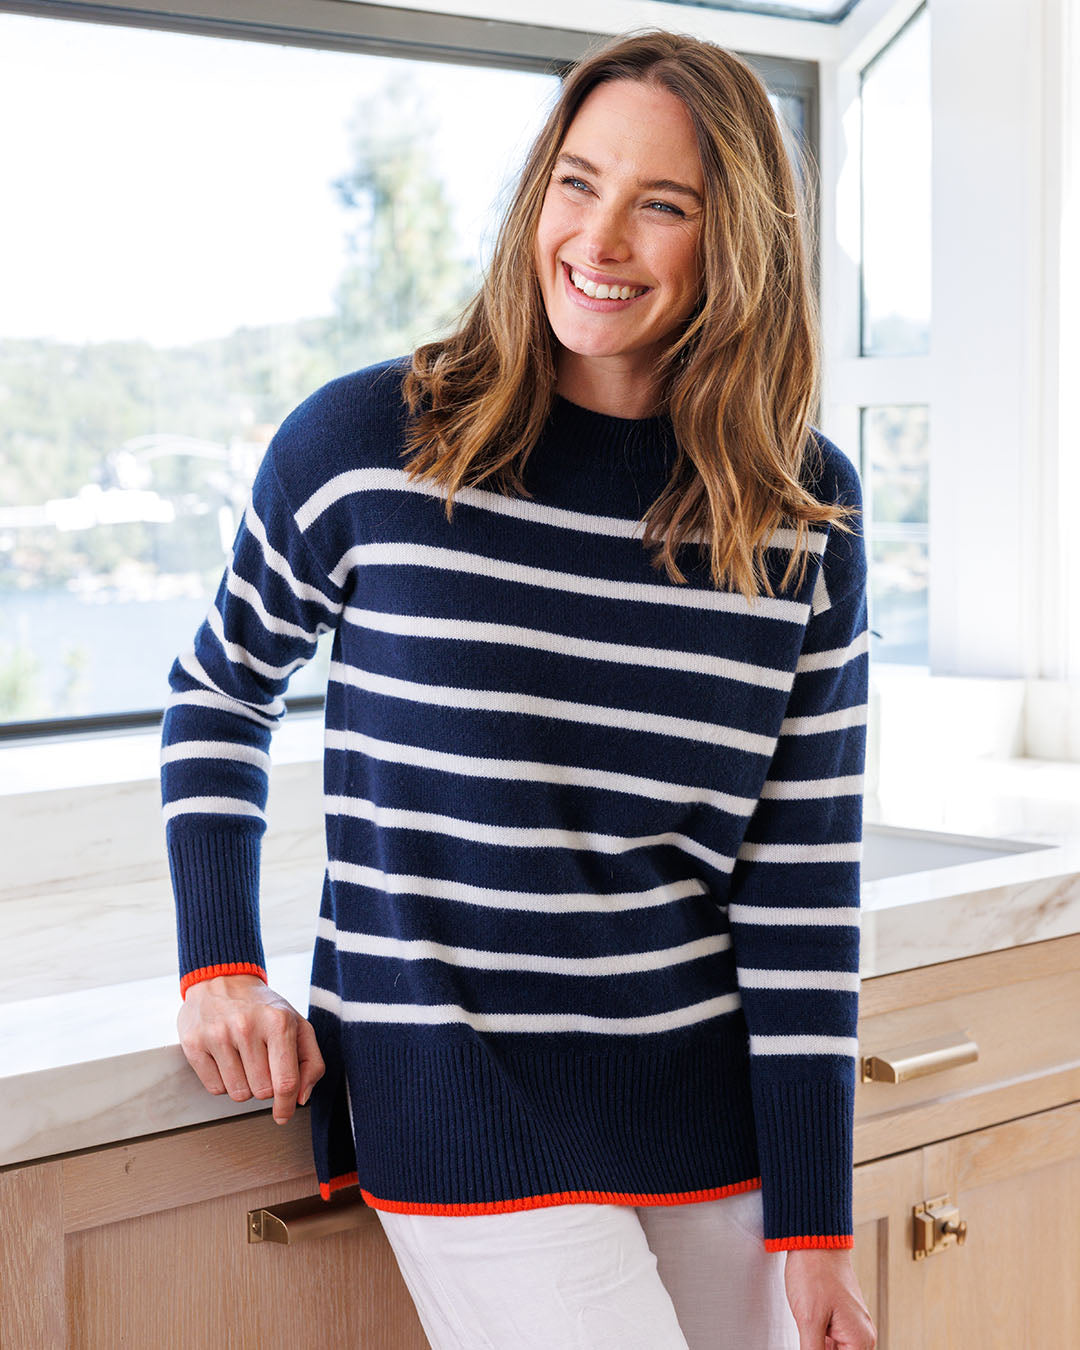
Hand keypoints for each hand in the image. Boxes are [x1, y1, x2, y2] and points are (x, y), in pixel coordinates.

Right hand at [177, 973, 325, 1125]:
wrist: (223, 979)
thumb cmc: (263, 1007)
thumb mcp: (297, 1024)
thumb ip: (311, 1061)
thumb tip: (301, 1098)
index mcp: (278, 1021)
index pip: (285, 1082)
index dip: (287, 1105)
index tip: (284, 1113)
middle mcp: (247, 1026)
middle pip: (261, 1091)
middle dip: (265, 1086)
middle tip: (262, 1064)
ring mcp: (218, 1035)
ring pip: (237, 1094)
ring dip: (244, 1085)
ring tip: (244, 1059)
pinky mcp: (194, 1044)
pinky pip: (215, 1088)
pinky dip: (223, 1082)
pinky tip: (226, 1059)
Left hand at [783, 1247, 876, 1348]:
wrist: (813, 1240)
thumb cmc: (814, 1271)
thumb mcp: (808, 1320)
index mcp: (860, 1341)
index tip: (810, 1346)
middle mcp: (861, 1335)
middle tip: (807, 1337)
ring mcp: (851, 1325)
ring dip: (818, 1347)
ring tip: (808, 1327)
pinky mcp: (840, 1318)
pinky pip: (831, 1342)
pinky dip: (818, 1343)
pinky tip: (806, 1333)